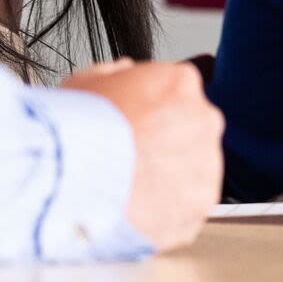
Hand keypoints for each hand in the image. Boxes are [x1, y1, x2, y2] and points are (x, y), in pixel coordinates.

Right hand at [63, 60, 223, 251]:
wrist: (75, 179)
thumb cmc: (79, 132)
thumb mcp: (84, 83)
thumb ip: (114, 73)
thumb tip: (123, 72)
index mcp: (179, 83)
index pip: (177, 92)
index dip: (152, 110)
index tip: (137, 125)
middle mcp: (203, 118)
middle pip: (191, 129)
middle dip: (166, 143)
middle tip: (133, 157)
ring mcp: (207, 161)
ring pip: (193, 168)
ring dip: (169, 176)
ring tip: (132, 185)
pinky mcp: (202, 201)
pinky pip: (189, 204)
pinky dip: (169, 208)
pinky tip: (139, 206)